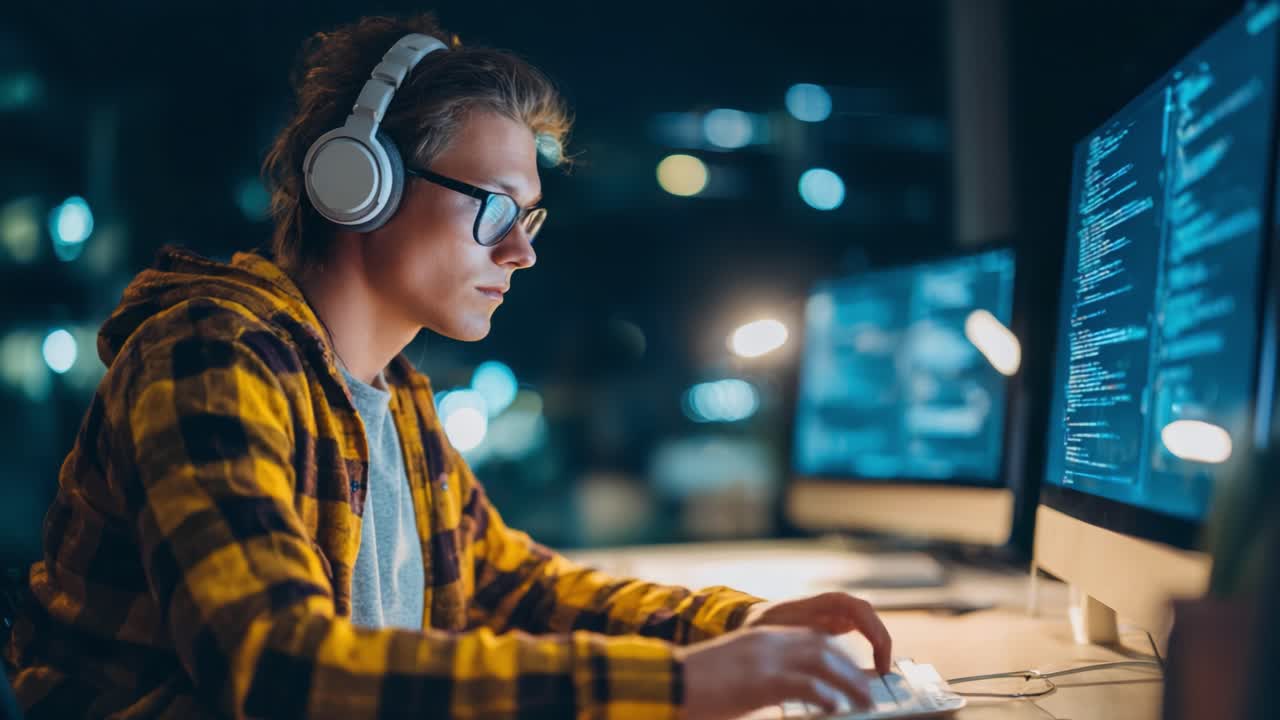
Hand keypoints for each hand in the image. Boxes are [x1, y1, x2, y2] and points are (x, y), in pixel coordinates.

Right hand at [675, 626, 874, 719]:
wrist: (670, 681)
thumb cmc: (695, 683)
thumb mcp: (734, 670)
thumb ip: (759, 674)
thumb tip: (780, 690)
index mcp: (762, 637)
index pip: (813, 638)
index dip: (839, 657)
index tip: (854, 674)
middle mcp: (769, 642)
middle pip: (825, 647)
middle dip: (851, 669)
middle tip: (867, 691)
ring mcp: (766, 660)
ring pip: (824, 663)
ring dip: (850, 684)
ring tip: (865, 704)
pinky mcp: (761, 681)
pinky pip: (807, 686)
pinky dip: (827, 696)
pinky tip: (836, 709)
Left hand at [741, 591, 892, 674]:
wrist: (755, 621)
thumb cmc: (766, 624)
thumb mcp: (779, 632)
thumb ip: (799, 637)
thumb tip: (814, 649)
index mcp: (822, 602)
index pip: (857, 608)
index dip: (872, 628)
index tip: (877, 651)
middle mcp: (834, 606)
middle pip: (869, 616)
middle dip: (881, 640)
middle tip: (884, 669)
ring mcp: (838, 615)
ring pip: (869, 624)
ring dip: (879, 644)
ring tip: (881, 671)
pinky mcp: (837, 627)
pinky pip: (862, 633)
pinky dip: (871, 649)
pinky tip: (869, 669)